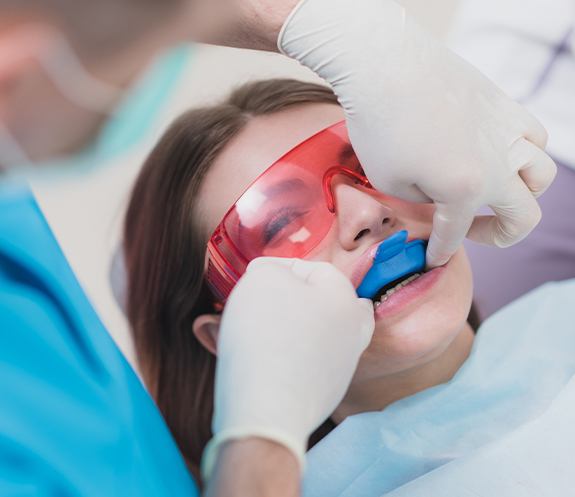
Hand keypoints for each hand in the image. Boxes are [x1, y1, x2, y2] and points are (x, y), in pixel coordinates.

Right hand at [202, 257, 373, 478]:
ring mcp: (341, 367)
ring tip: (251, 330)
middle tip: (261, 303)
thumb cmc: (266, 335)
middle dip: (291, 300)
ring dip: (285, 329)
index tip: (252, 277)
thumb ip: (270, 268)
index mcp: (345, 299)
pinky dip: (284, 357)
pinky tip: (260, 359)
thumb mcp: (262, 279)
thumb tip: (271, 276)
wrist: (267, 410)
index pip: (313, 269)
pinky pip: (303, 365)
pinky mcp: (324, 395)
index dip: (279, 268)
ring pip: (314, 335)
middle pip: (323, 304)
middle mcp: (352, 333)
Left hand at [279, 0, 556, 266]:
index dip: (441, 251)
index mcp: (465, 189)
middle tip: (473, 232)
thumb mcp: (389, 182)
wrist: (384, 65)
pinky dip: (525, 153)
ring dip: (523, 194)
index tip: (431, 260)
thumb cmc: (379, 125)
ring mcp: (507, 131)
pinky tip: (500, 153)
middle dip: (499, 236)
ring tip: (494, 193)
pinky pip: (534, 135)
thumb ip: (422, 201)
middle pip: (524, 216)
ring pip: (541, 175)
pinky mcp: (504, 104)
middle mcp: (497, 164)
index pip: (456, 234)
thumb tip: (437, 198)